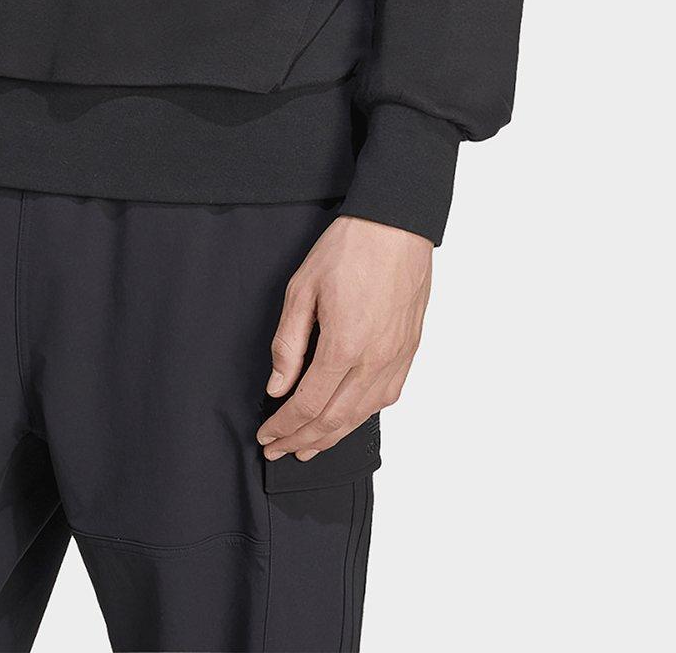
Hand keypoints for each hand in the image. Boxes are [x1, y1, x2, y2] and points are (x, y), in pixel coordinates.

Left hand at [257, 214, 432, 461]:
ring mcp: (396, 358)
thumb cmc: (349, 248)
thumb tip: (278, 385)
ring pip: (362, 414)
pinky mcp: (408, 350)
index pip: (308, 404)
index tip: (267, 435)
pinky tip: (347, 419)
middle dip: (303, 440)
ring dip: (332, 436)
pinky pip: (385, 397)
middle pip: (334, 419)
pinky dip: (362, 416)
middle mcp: (374, 360)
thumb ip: (288, 342)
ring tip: (309, 447)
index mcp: (344, 346)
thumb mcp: (302, 288)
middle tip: (279, 451)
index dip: (284, 426)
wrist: (397, 225)